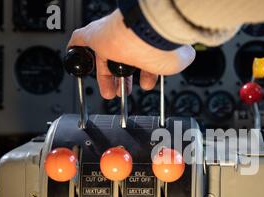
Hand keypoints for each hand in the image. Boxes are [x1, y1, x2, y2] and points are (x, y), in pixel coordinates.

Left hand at [67, 9, 194, 98]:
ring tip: (109, 94)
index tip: (146, 84)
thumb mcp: (177, 59)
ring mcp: (112, 37)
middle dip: (124, 80)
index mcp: (148, 43)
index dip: (146, 74)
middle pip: (123, 61)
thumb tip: (186, 56)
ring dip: (106, 78)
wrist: (146, 34)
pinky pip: (81, 41)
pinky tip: (77, 61)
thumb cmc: (160, 47)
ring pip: (105, 57)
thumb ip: (180, 59)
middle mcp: (130, 39)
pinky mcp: (95, 35)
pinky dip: (78, 53)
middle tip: (123, 92)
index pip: (145, 60)